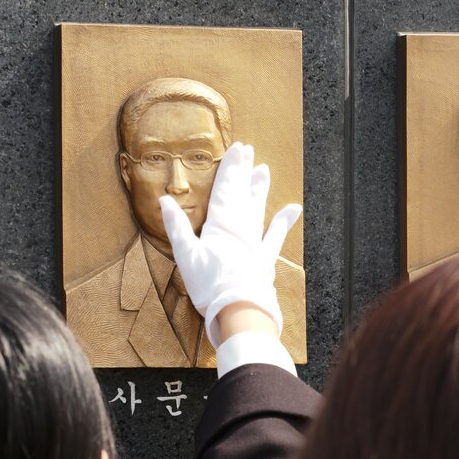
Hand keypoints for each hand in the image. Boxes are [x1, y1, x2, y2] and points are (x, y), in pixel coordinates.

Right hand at [159, 142, 301, 344]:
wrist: (239, 310)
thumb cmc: (209, 285)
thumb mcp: (185, 256)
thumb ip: (176, 227)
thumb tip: (165, 201)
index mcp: (220, 224)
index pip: (225, 189)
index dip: (230, 168)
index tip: (236, 149)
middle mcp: (241, 227)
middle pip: (242, 193)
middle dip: (244, 171)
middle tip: (249, 151)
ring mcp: (256, 242)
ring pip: (259, 208)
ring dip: (260, 189)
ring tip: (264, 170)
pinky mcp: (266, 258)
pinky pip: (276, 235)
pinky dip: (284, 221)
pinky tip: (294, 208)